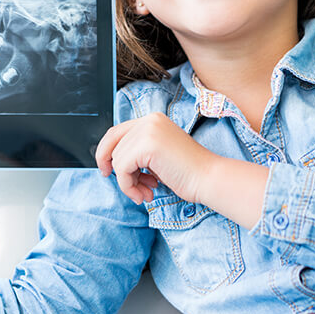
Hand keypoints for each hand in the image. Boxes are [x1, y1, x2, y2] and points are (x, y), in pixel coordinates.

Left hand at [95, 112, 214, 204]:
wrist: (208, 178)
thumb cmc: (187, 172)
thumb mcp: (157, 155)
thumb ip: (138, 151)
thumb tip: (110, 160)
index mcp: (152, 119)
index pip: (116, 132)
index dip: (106, 152)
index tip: (108, 170)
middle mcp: (149, 120)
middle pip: (112, 144)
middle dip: (115, 169)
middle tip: (127, 187)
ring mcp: (148, 130)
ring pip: (117, 159)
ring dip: (128, 182)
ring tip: (145, 192)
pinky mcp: (147, 145)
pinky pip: (122, 169)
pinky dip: (129, 186)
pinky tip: (147, 194)